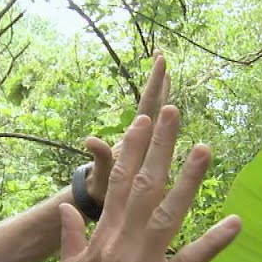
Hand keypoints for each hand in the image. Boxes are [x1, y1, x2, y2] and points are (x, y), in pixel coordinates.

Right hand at [47, 105, 240, 261]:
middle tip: (175, 113)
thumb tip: (68, 211)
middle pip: (144, 186)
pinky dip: (214, 241)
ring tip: (206, 149)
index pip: (119, 184)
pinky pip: (191, 261)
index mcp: (104, 238)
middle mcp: (123, 244)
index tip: (145, 123)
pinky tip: (235, 223)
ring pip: (169, 213)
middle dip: (161, 148)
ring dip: (190, 180)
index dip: (134, 151)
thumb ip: (72, 239)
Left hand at [83, 53, 169, 203]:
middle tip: (161, 54)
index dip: (155, 85)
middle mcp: (137, 139)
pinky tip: (170, 113)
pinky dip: (163, 120)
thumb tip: (91, 138)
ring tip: (168, 72)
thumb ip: (100, 159)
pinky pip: (157, 134)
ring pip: (154, 117)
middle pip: (150, 105)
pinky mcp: (144, 156)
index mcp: (132, 140)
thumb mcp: (102, 178)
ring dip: (160, 95)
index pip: (146, 106)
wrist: (93, 207)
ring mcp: (140, 146)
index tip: (161, 61)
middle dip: (157, 81)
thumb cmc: (98, 194)